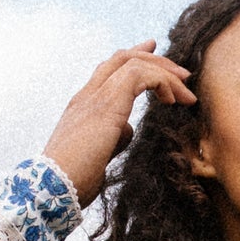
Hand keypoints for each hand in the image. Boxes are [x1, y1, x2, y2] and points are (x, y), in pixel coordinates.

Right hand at [44, 42, 195, 206]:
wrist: (54, 187)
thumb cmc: (73, 180)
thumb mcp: (98, 154)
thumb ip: (113, 137)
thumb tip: (128, 129)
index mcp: (83, 106)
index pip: (108, 70)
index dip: (134, 59)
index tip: (153, 53)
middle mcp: (87, 95)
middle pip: (121, 58)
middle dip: (155, 60)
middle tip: (181, 73)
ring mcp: (95, 96)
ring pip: (133, 63)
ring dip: (165, 74)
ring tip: (185, 94)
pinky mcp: (107, 103)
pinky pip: (140, 75)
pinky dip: (161, 82)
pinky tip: (172, 101)